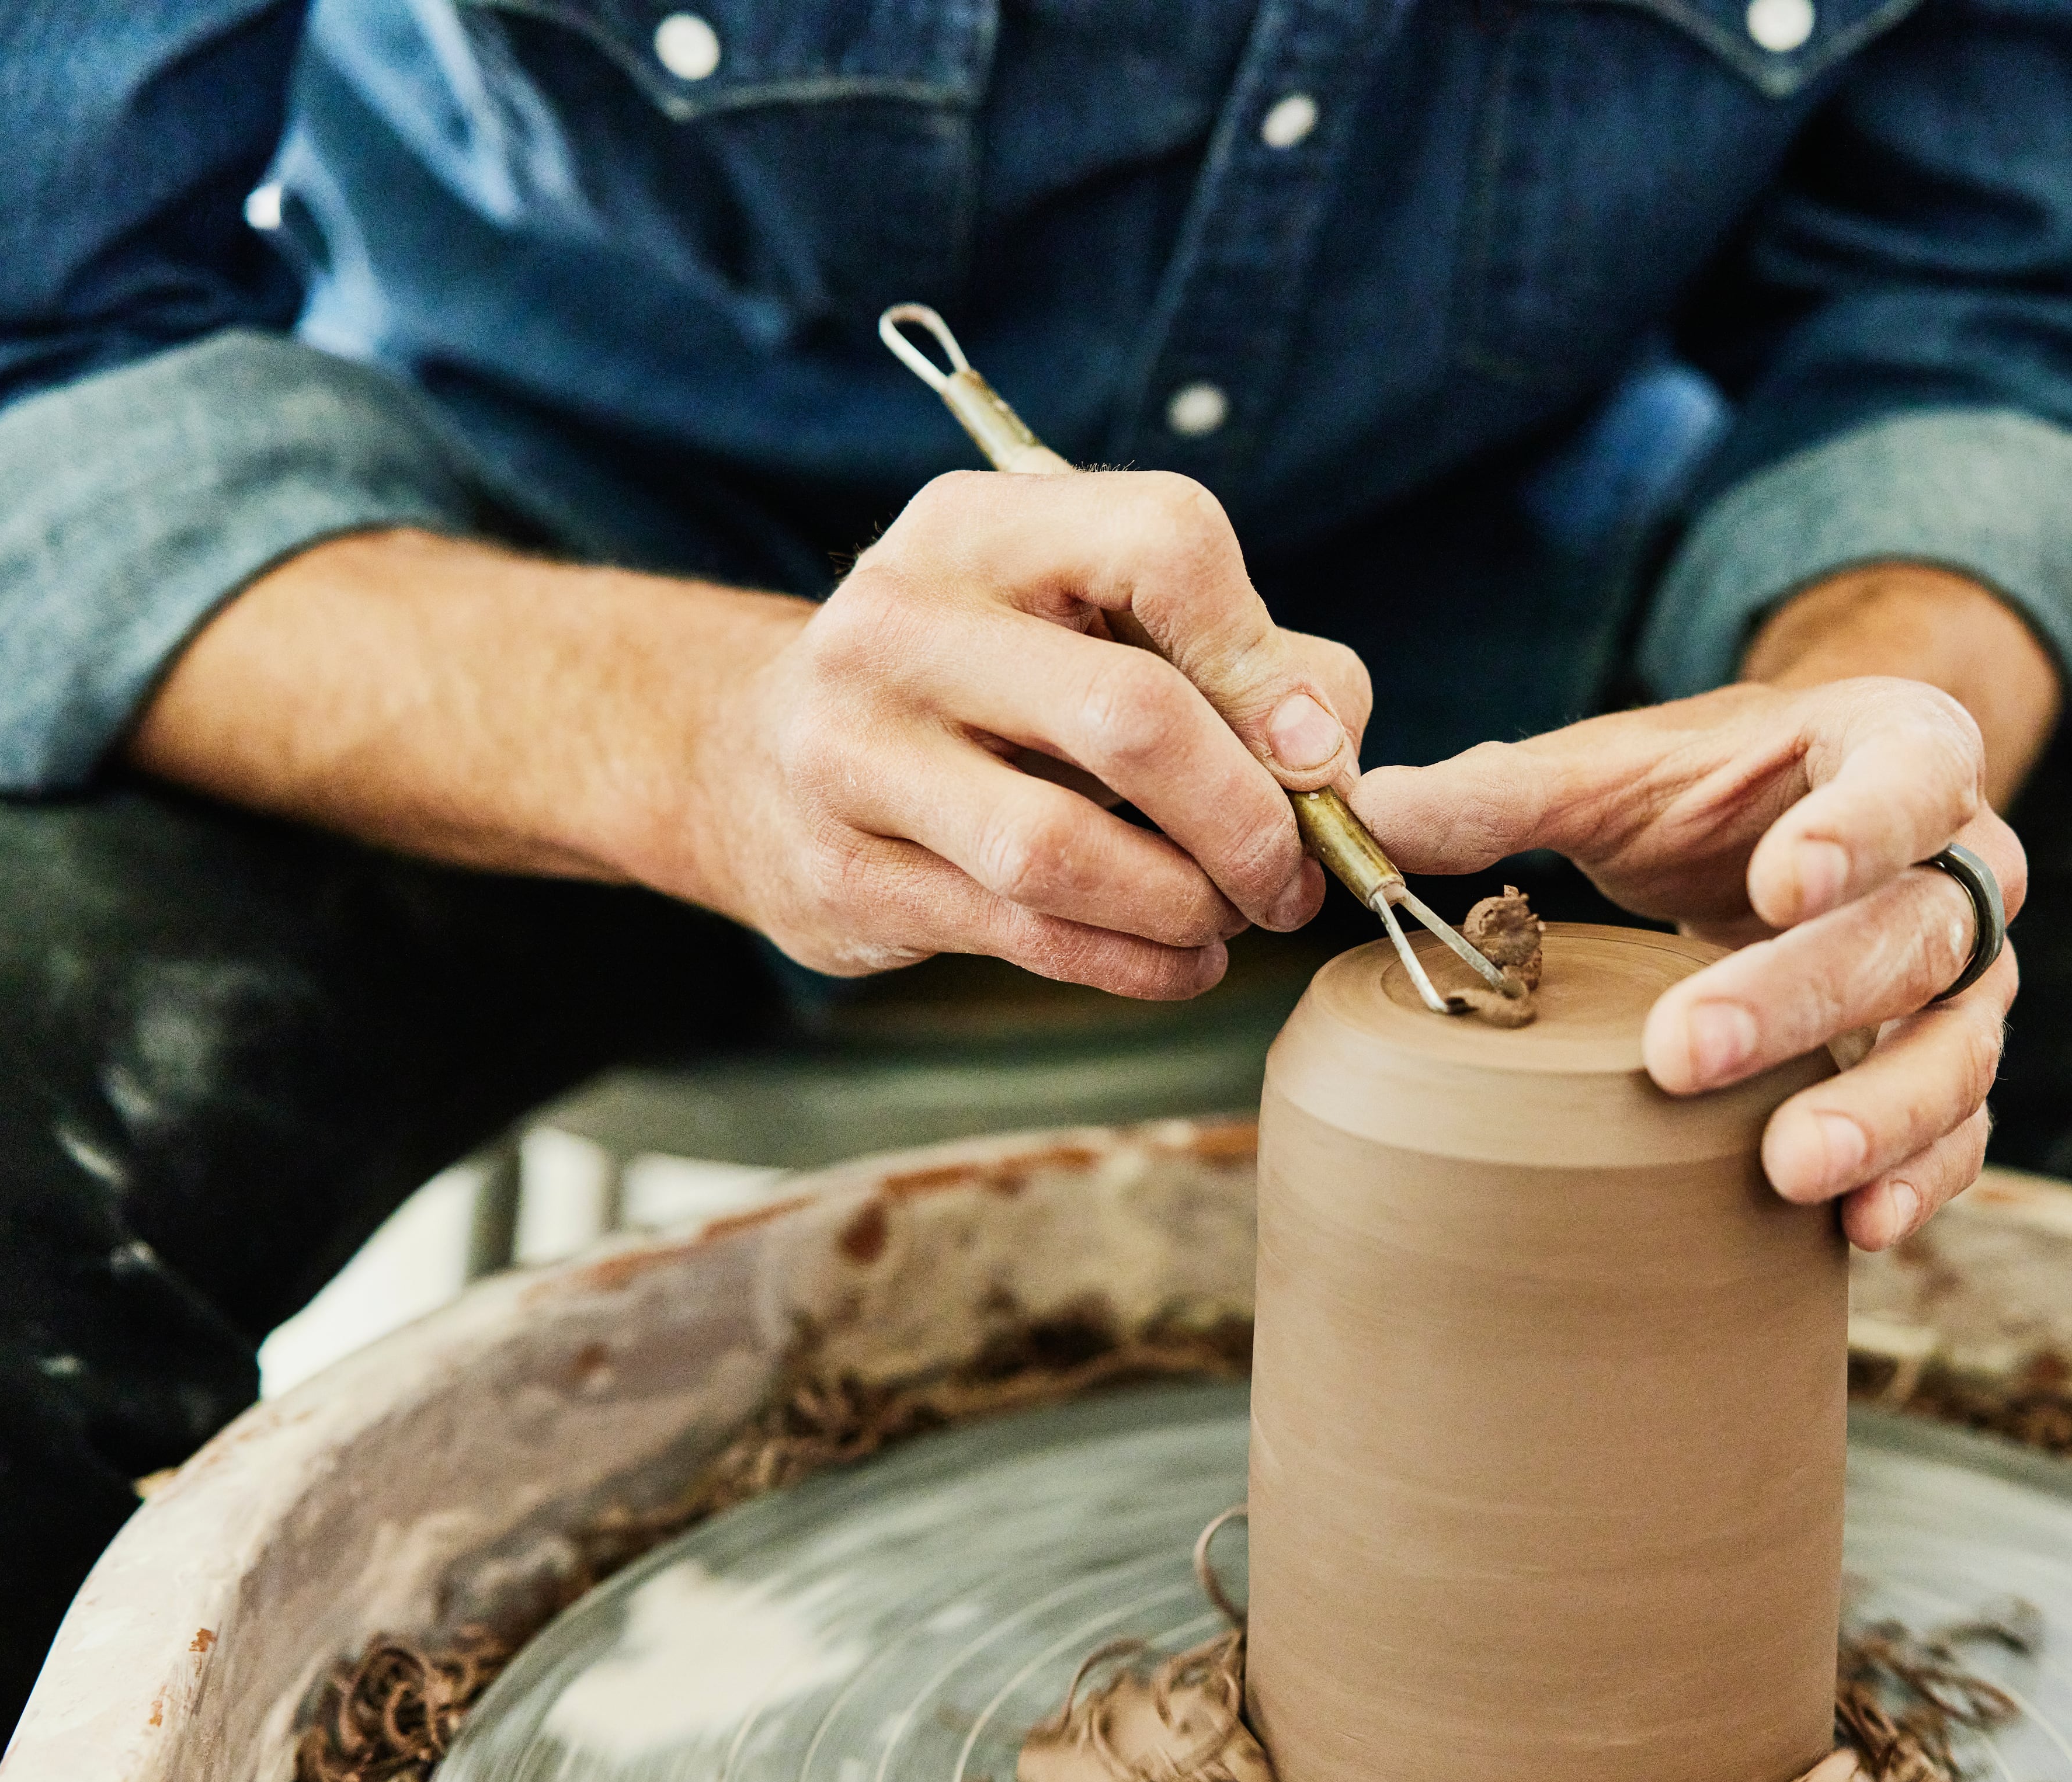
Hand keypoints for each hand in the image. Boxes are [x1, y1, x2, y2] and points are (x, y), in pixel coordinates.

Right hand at [135, 475, 1369, 1001]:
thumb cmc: (978, 682)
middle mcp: (903, 622)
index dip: (1268, 661)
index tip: (1316, 751)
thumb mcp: (1090, 618)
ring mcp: (857, 752)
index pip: (1166, 544)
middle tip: (1291, 869)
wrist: (740, 750)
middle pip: (1131, 717)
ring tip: (1233, 917)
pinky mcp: (848, 875)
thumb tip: (1331, 749)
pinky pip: (1032, 938)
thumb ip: (1242, 661)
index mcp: (984, 526)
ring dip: (1191, 906)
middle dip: (1248, 817)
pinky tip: (1179, 958)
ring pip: (1071, 853)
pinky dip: (1137, 965)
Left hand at [1352, 677, 2025, 1249]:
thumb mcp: (1619, 771)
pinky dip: (1919, 1180)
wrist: (1799, 824)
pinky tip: (1855, 1229)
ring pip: (1956, 1043)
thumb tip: (1374, 814)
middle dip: (1804, 998)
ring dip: (1878, 1112)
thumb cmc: (1710, 792)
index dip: (1858, 831)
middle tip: (1687, 1053)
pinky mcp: (1952, 1061)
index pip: (1911, 775)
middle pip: (1914, 932)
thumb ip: (1510, 790)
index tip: (1779, 883)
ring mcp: (1966, 973)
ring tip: (1789, 1170)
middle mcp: (1963, 860)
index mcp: (1900, 745)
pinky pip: (1965, 1128)